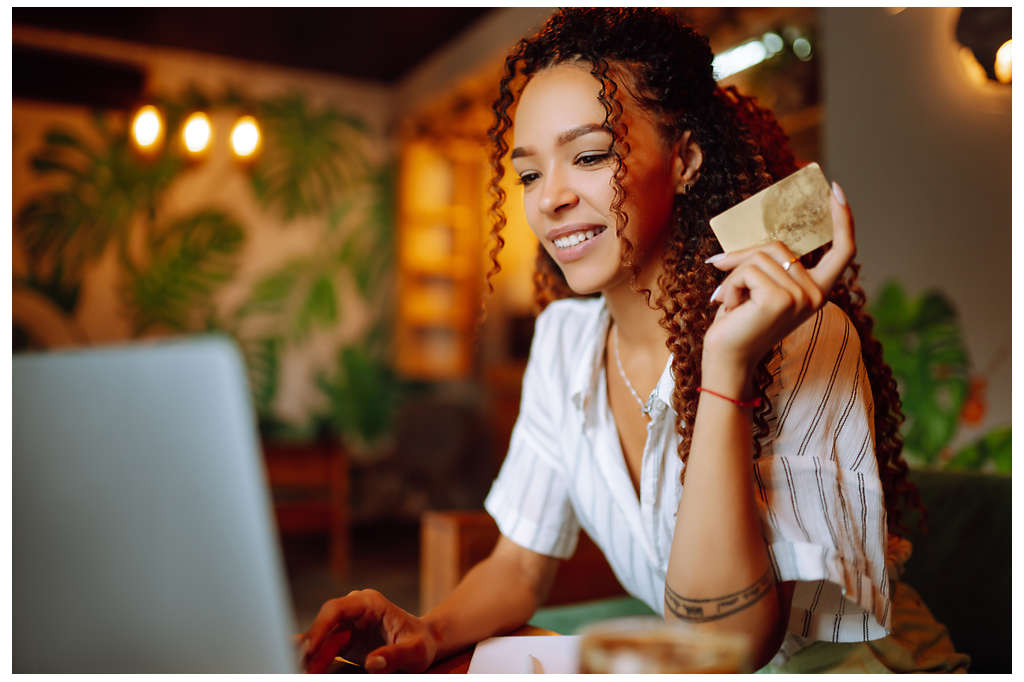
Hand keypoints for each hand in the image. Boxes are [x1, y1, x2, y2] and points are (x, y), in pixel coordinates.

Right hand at [299, 589, 439, 673]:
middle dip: (310, 648)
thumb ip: (395, 655)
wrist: (424, 644)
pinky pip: (325, 651)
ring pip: (321, 640)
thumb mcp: (415, 651)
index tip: (310, 648)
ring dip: (311, 658)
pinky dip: (317, 662)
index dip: (319, 627)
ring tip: (304, 673)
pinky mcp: (344, 640)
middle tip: (303, 669)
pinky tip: (307, 670)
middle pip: (323, 626)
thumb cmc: (421, 643)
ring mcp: (348, 624)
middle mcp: (354, 610)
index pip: (336, 609)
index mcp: (370, 603)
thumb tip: (372, 663)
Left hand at [702, 182, 854, 374]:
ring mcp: (801, 297)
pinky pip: (748, 270)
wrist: (727, 360)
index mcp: (817, 291)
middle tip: (722, 273)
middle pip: (779, 246)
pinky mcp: (781, 299)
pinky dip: (731, 284)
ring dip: (734, 275)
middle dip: (744, 256)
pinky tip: (731, 306)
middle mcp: (816, 294)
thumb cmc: (739, 324)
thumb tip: (747, 241)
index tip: (837, 190)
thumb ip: (768, 264)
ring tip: (731, 301)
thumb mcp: (759, 287)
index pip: (843, 252)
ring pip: (759, 257)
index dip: (843, 219)